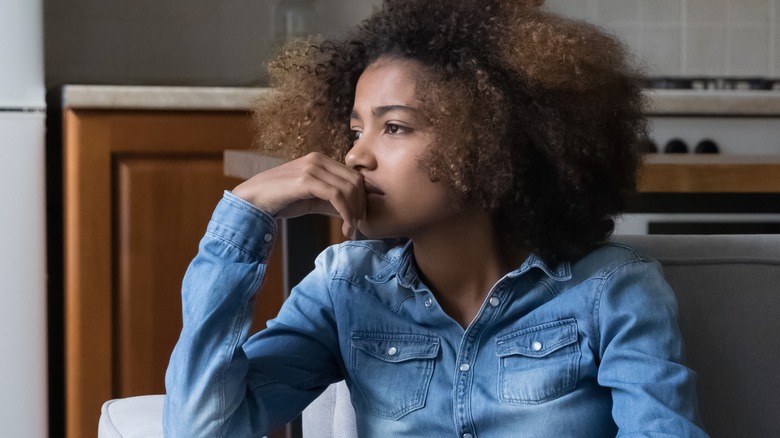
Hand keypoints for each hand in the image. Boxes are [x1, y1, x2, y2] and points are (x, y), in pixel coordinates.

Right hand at [232, 152, 365, 237]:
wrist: (253, 200)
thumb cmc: (281, 199)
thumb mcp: (313, 199)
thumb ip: (333, 201)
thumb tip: (356, 212)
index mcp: (321, 160)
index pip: (354, 176)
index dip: (362, 198)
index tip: (360, 219)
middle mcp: (318, 159)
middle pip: (355, 181)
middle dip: (361, 206)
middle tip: (358, 226)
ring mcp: (311, 167)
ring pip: (348, 188)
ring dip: (354, 212)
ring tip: (351, 229)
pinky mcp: (305, 179)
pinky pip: (336, 195)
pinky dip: (345, 212)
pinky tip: (345, 224)